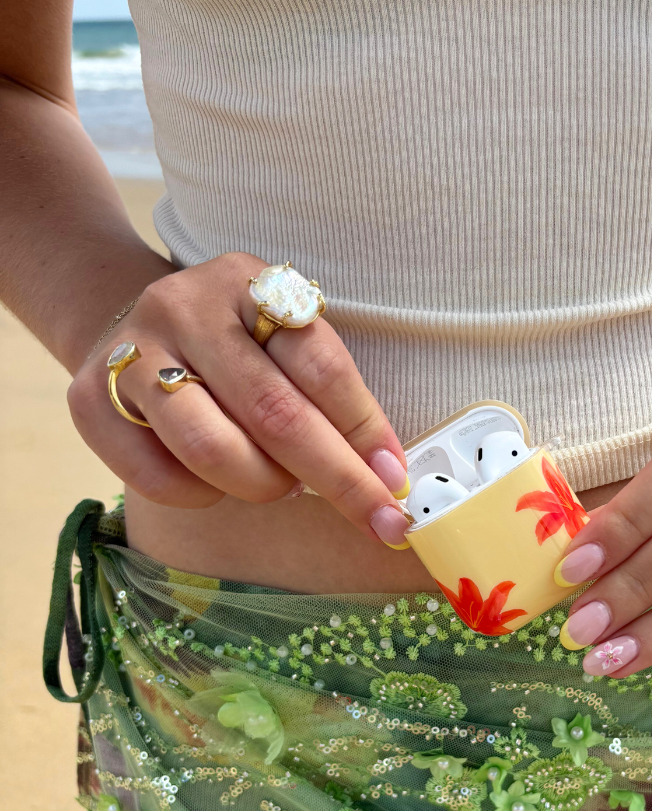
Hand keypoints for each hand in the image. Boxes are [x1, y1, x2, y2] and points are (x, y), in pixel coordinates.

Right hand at [67, 253, 411, 546]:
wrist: (130, 322)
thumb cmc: (235, 348)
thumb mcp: (284, 343)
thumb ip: (328, 397)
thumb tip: (383, 476)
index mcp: (250, 283)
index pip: (320, 363)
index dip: (364, 428)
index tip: (395, 480)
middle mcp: (186, 308)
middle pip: (273, 413)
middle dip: (337, 479)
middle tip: (378, 520)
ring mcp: (132, 353)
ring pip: (213, 450)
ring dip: (266, 487)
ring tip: (284, 487)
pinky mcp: (89, 401)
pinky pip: (159, 479)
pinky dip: (205, 495)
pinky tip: (218, 480)